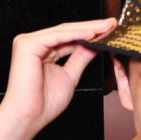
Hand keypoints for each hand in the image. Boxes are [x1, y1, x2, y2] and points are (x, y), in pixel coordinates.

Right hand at [0, 19, 115, 131]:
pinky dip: (75, 35)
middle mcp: (34, 43)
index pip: (70, 37)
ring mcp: (28, 42)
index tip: (110, 31)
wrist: (30, 116)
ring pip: (64, 31)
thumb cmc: (45, 102)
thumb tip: (94, 46)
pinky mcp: (27, 45)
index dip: (91, 33)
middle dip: (92, 27)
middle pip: (68, 31)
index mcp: (43, 50)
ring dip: (88, 28)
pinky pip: (57, 37)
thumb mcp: (70, 75)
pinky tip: (92, 34)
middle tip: (113, 23)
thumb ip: (81, 58)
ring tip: (107, 27)